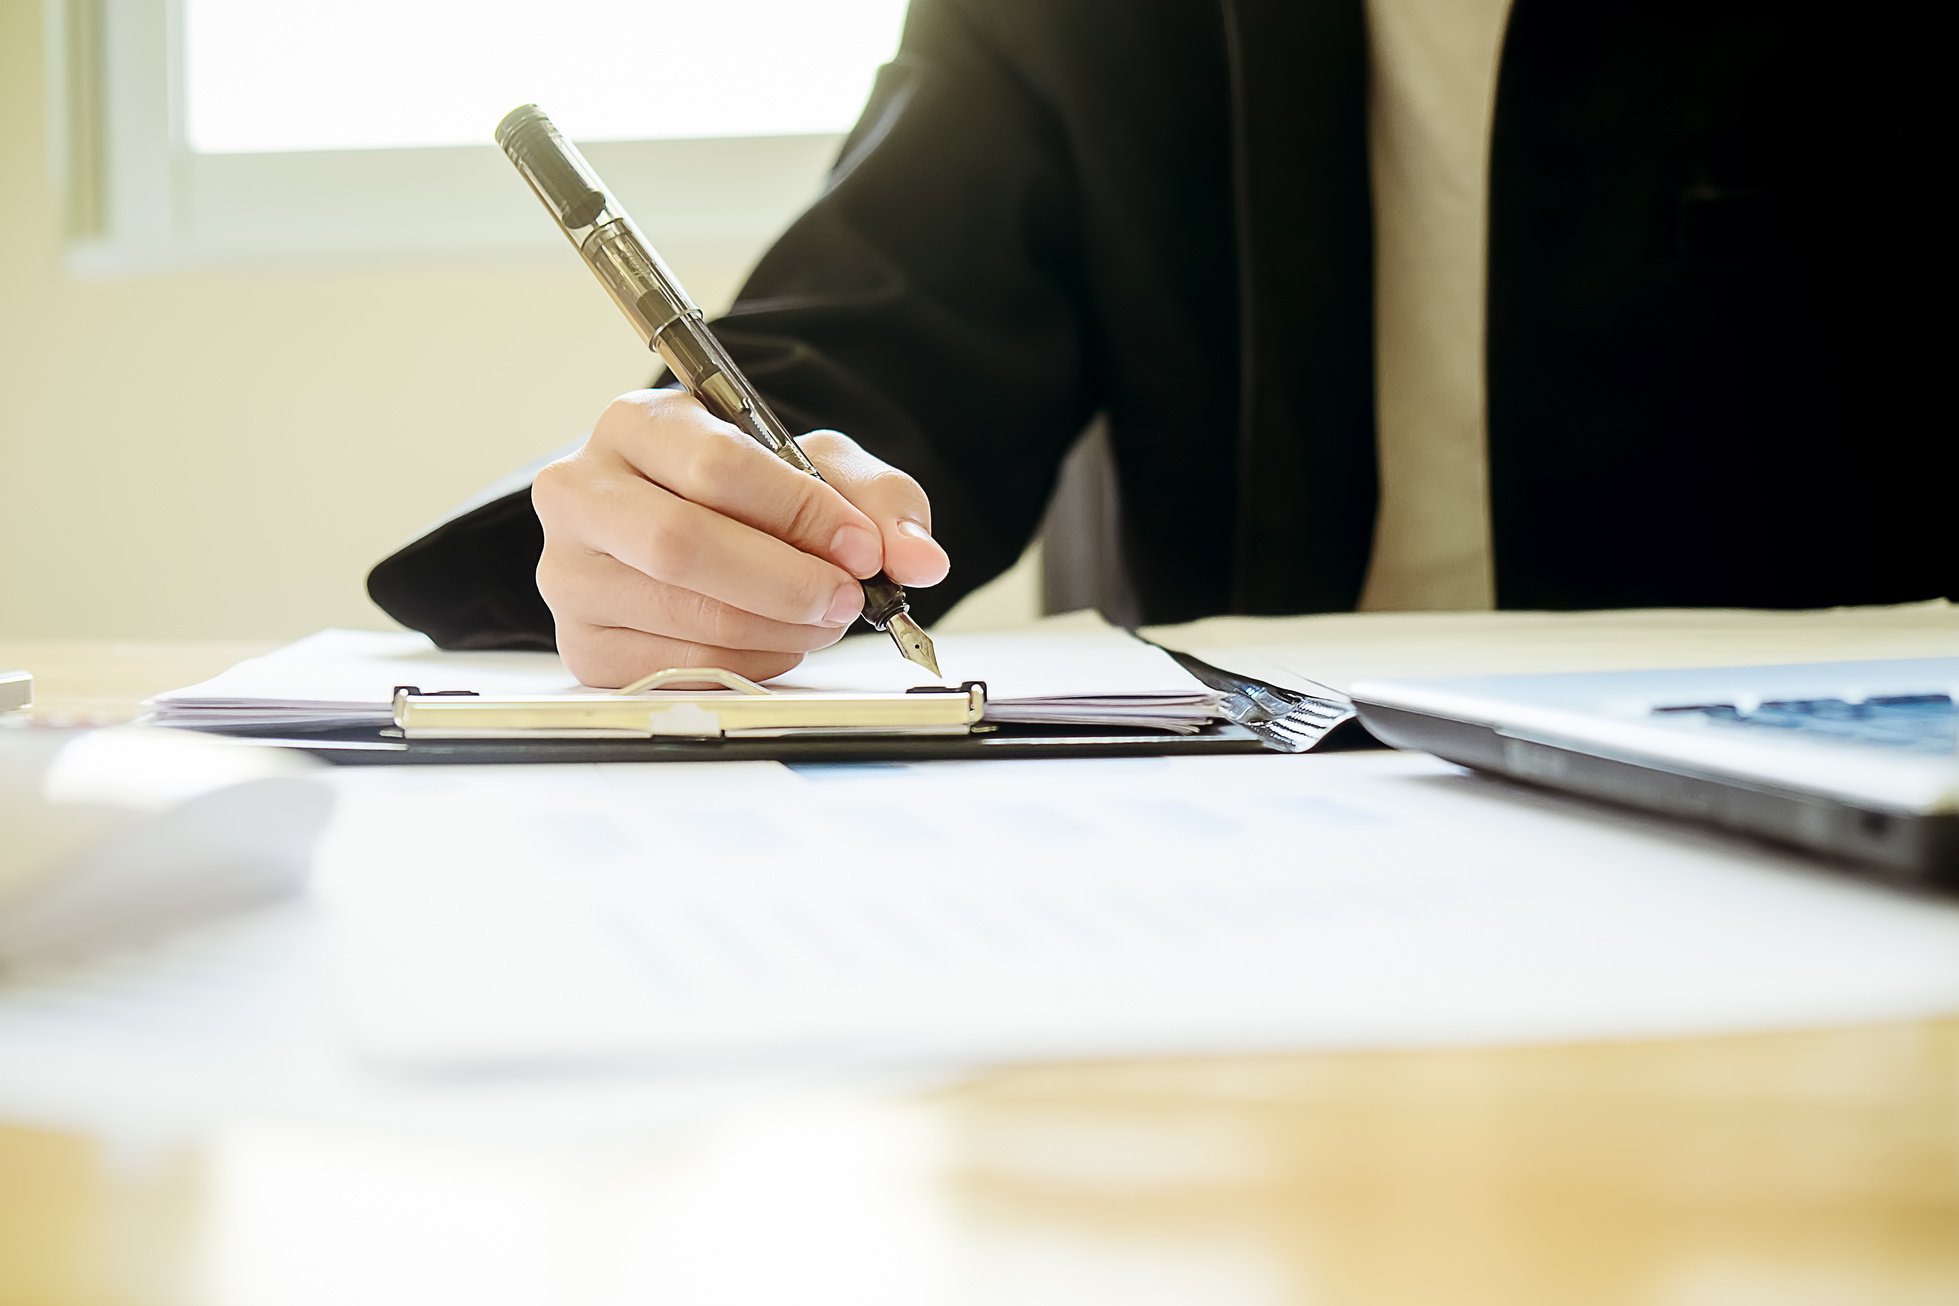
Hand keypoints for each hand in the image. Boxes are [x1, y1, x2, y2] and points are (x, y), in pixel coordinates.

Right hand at [532, 389, 950, 686]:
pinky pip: (676, 669)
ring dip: (779, 627)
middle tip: (848, 597)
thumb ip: (876, 501)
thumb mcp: (817, 469)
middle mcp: (581, 494)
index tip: (862, 547)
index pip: (716, 467)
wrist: (689, 526)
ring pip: (684, 614)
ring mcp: (571, 576)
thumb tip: (920, 558)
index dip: (800, 513)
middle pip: (683, 546)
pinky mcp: (584, 646)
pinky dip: (748, 664)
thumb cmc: (746, 492)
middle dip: (786, 581)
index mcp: (636, 426)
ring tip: (823, 617)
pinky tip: (778, 641)